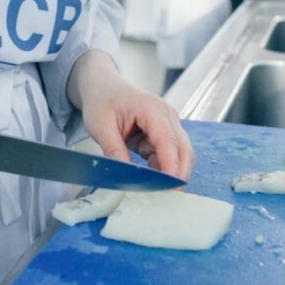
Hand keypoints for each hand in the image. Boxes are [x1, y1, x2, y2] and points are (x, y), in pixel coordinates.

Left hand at [68, 51, 194, 181]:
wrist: (102, 86)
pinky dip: (161, 168)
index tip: (169, 187)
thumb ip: (114, 151)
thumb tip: (126, 178)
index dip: (171, 166)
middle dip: (178, 174)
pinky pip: (168, 155)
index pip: (168, 141)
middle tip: (167, 198)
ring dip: (169, 172)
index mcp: (152, 109)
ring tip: (154, 191)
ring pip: (179, 154)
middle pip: (183, 150)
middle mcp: (167, 116)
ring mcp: (168, 124)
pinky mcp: (163, 133)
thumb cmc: (102, 100)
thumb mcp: (101, 127)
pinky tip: (150, 179)